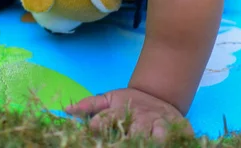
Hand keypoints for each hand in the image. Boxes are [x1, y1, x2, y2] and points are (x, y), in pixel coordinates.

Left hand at [65, 88, 192, 140]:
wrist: (160, 97)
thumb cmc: (130, 103)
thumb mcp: (109, 100)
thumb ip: (90, 105)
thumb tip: (67, 110)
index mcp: (119, 111)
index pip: (106, 119)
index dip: (99, 125)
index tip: (92, 130)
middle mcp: (138, 118)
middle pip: (130, 131)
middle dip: (124, 140)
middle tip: (115, 143)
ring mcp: (156, 124)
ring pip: (151, 136)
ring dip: (144, 141)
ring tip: (138, 143)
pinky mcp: (173, 128)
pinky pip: (168, 137)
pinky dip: (163, 140)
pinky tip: (157, 142)